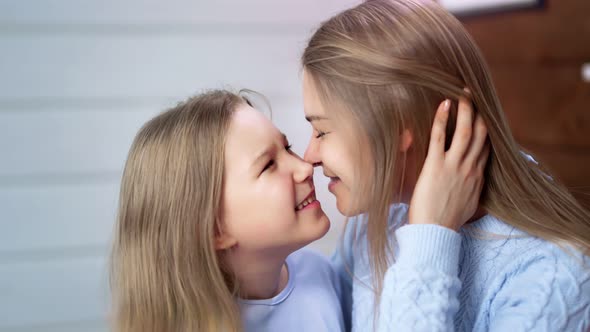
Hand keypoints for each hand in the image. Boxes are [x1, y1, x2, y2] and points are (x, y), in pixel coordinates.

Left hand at [408, 93, 488, 230]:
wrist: (435, 233)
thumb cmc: (446, 222)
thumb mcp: (467, 206)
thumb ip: (471, 191)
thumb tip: (472, 186)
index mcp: (477, 178)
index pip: (486, 147)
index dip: (486, 129)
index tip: (484, 115)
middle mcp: (470, 169)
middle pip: (481, 134)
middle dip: (480, 113)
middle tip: (477, 95)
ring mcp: (455, 166)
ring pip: (466, 131)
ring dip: (466, 109)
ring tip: (463, 92)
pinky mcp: (436, 166)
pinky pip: (441, 137)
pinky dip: (443, 118)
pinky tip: (444, 104)